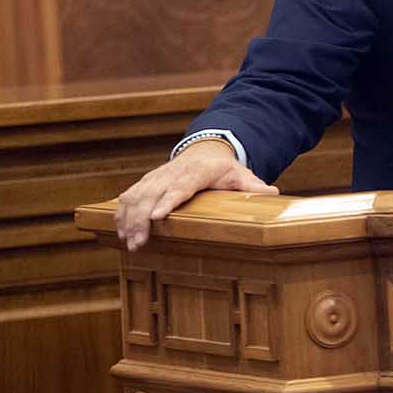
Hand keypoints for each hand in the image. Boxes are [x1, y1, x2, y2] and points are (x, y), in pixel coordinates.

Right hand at [115, 139, 275, 250]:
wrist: (205, 149)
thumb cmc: (224, 168)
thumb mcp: (241, 175)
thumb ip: (254, 186)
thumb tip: (274, 194)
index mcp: (197, 171)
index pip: (181, 187)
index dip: (168, 201)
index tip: (158, 217)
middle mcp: (173, 171)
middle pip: (152, 194)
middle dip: (142, 219)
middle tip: (138, 244)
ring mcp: (157, 176)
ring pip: (137, 195)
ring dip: (129, 219)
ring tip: (129, 243)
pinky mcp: (147, 181)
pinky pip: (129, 195)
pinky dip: (121, 212)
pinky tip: (119, 231)